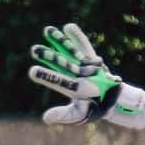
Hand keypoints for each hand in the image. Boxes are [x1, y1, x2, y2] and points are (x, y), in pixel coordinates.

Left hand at [28, 23, 144, 129]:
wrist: (113, 101)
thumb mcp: (79, 114)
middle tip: (33, 49)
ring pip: (69, 51)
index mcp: (70, 88)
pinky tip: (68, 27)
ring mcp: (83, 65)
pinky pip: (84, 46)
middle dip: (48, 56)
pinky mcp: (92, 58)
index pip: (57, 81)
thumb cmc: (94, 109)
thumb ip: (63, 115)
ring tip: (47, 30)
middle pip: (60, 63)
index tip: (32, 71)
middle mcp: (74, 75)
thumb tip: (45, 118)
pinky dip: (77, 37)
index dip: (46, 76)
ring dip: (59, 41)